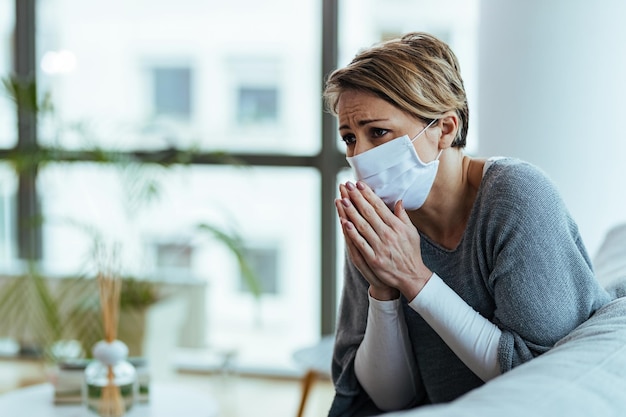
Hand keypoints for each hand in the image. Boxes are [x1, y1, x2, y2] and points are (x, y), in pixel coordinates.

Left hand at [335, 181, 431, 300]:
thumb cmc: (411, 253)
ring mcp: (380, 246)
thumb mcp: (412, 232)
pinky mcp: (374, 259)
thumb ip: (403, 216)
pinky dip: (352, 233)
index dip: (368, 194)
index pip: (379, 206)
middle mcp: (388, 234)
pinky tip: (344, 223)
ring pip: (362, 226)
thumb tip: (398, 201)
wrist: (412, 277)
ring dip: (351, 212)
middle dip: (356, 198)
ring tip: (342, 200)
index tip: (359, 184)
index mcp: (396, 226)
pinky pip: (361, 243)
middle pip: (369, 213)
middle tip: (346, 185)